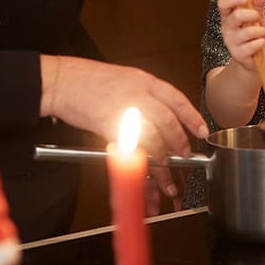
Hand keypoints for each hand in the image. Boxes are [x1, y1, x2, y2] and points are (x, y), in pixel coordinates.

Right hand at [40, 56, 207, 203]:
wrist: (62, 80)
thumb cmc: (88, 81)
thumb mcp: (125, 81)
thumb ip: (143, 97)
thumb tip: (158, 121)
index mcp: (144, 81)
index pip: (176, 99)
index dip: (192, 117)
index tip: (202, 132)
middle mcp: (138, 94)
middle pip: (168, 122)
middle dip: (180, 145)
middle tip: (186, 160)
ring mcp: (125, 110)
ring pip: (153, 141)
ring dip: (163, 165)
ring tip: (169, 183)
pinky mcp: (109, 127)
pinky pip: (131, 152)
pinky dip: (141, 168)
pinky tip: (145, 179)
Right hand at [217, 0, 264, 71]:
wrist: (254, 60)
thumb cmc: (254, 35)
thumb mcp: (257, 18)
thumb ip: (258, 7)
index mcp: (228, 16)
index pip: (223, 4)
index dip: (233, 0)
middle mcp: (226, 28)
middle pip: (236, 16)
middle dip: (253, 15)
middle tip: (259, 19)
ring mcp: (230, 42)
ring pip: (248, 31)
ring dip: (260, 31)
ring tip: (262, 33)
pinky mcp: (237, 54)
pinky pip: (252, 45)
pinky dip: (260, 43)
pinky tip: (260, 43)